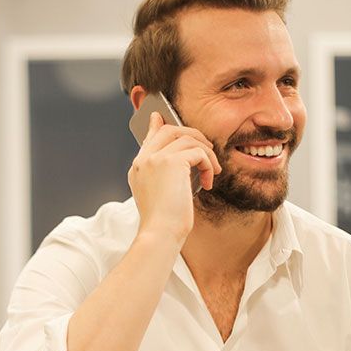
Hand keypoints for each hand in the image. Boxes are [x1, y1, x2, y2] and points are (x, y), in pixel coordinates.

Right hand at [127, 111, 220, 245]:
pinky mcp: (171, 162)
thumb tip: (183, 163)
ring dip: (206, 153)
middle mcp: (143, 160)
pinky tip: (208, 180)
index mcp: (138, 168)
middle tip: (207, 148)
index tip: (160, 117)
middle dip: (192, 135)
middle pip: (169, 130)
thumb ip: (166, 176)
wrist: (160, 233)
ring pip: (187, 138)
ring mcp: (155, 158)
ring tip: (212, 171)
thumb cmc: (164, 223)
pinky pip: (198, 151)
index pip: (149, 138)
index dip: (157, 126)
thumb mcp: (161, 196)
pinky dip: (208, 164)